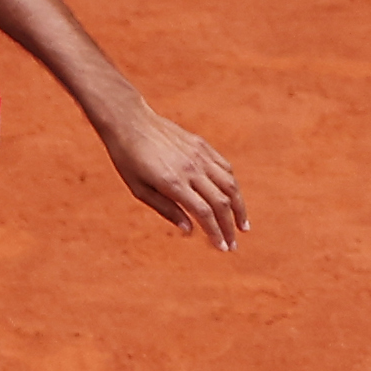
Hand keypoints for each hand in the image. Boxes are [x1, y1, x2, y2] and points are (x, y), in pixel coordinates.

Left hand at [96, 102, 247, 251]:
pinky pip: (225, 168)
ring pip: (230, 185)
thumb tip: (189, 230)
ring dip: (240, 207)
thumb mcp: (139, 189)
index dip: (216, 233)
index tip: (222, 247)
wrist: (129, 122)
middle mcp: (191, 170)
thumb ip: (166, 209)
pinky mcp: (202, 146)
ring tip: (243, 225)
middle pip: (222, 203)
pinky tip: (234, 197)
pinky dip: (233, 185)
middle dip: (230, 226)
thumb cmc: (128, 158)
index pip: (204, 213)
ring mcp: (200, 156)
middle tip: (234, 244)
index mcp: (173, 183)